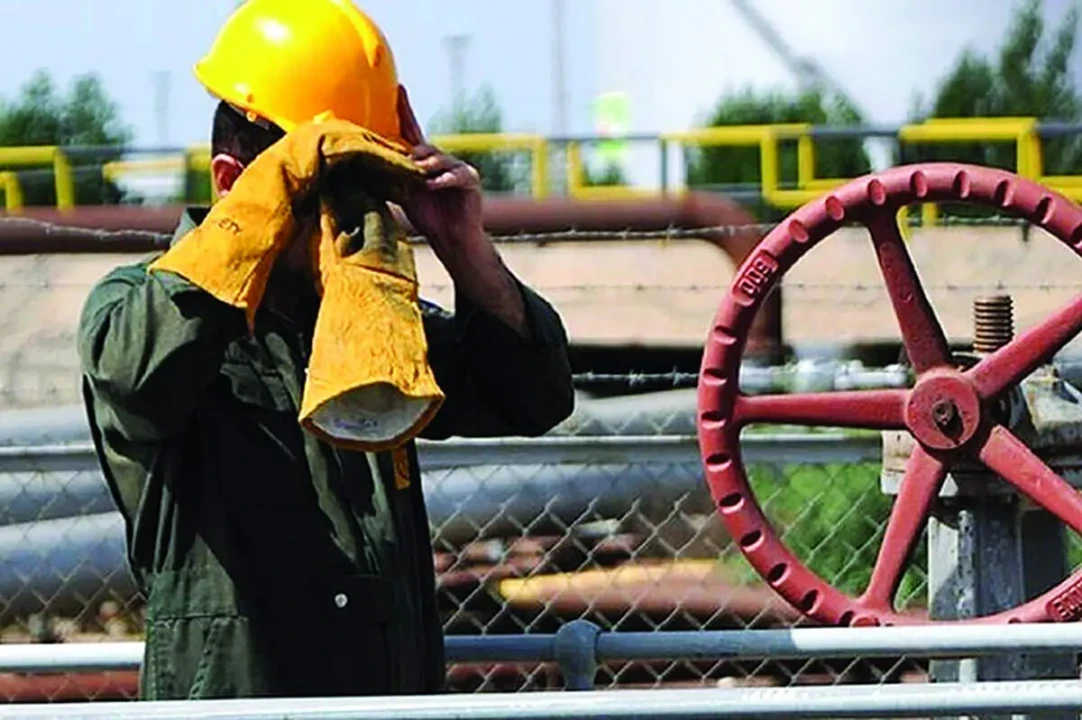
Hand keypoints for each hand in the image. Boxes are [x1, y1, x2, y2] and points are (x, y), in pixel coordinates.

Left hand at [396, 86, 485, 256]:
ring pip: (439, 158)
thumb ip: (390, 178)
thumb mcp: (403, 195)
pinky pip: (455, 175)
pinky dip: (442, 180)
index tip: (399, 88)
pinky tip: (431, 186)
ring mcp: (458, 168)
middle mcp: (441, 160)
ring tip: (418, 176)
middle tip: (405, 165)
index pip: (413, 131)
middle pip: (425, 146)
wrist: (452, 240)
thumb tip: (364, 165)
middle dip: (414, 154)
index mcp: (424, 161)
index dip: (405, 110)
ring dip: (426, 167)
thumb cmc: (428, 218)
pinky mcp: (470, 180)